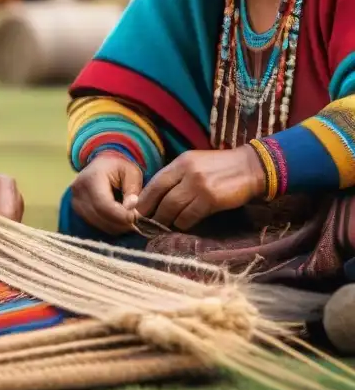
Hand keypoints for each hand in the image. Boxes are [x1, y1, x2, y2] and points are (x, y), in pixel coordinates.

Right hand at [69, 152, 144, 234]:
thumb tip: (130, 208)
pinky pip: (94, 223)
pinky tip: (118, 220)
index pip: (104, 205)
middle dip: (120, 223)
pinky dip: (108, 225)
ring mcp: (75, 200)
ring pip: (96, 223)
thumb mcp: (132, 173)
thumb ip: (132, 190)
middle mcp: (78, 190)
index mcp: (92, 178)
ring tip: (129, 220)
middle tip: (137, 222)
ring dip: (115, 226)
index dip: (121, 215)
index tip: (137, 217)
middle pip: (99, 216)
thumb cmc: (119, 167)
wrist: (102, 164)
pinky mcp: (77, 209)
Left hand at [134, 147, 266, 230]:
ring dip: (167, 220)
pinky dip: (183, 223)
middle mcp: (187, 172)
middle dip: (152, 212)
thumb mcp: (195, 163)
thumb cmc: (221, 167)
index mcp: (180, 162)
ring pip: (173, 208)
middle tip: (148, 223)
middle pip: (161, 197)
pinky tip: (182, 225)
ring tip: (164, 227)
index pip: (155, 182)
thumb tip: (158, 195)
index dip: (145, 198)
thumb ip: (177, 176)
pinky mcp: (211, 199)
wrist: (251, 167)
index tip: (138, 210)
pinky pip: (189, 216)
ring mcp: (199, 185)